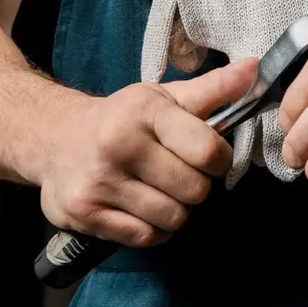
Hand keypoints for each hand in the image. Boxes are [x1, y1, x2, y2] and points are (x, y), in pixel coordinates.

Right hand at [38, 59, 256, 247]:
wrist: (52, 139)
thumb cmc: (120, 119)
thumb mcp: (163, 97)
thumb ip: (213, 89)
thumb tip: (255, 69)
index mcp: (144, 111)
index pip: (208, 151)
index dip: (218, 160)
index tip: (207, 157)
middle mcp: (118, 144)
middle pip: (194, 191)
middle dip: (194, 187)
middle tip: (176, 174)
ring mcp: (99, 181)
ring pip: (172, 218)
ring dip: (174, 211)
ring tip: (157, 191)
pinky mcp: (85, 212)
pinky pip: (146, 237)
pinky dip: (153, 229)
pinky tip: (140, 208)